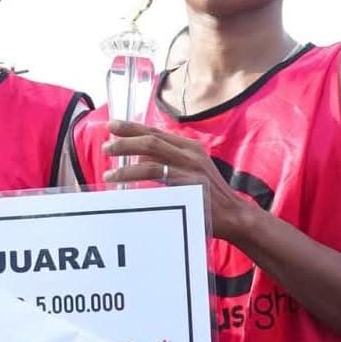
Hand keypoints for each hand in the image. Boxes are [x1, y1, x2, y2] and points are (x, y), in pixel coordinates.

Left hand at [101, 120, 257, 241]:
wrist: (234, 215)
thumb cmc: (208, 197)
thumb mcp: (189, 173)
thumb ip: (167, 163)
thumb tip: (136, 157)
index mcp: (190, 147)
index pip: (157, 132)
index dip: (133, 127)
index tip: (112, 125)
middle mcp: (191, 152)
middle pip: (151, 138)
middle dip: (125, 138)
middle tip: (106, 144)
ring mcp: (190, 166)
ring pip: (150, 153)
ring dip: (125, 158)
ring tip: (107, 169)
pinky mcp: (189, 181)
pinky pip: (155, 173)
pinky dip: (133, 174)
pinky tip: (118, 179)